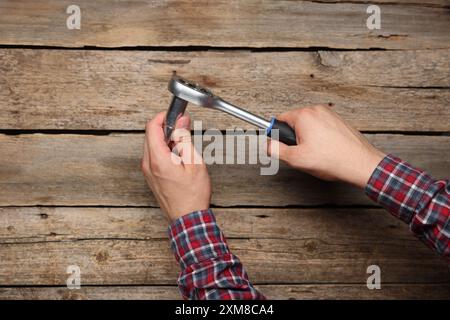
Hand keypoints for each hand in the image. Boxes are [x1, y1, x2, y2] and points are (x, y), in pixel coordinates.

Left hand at [141, 112, 210, 221]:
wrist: (188, 218)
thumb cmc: (193, 195)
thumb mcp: (194, 162)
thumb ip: (185, 139)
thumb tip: (181, 122)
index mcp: (157, 159)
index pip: (152, 127)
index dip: (164, 116)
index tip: (176, 115)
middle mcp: (148, 164)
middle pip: (150, 134)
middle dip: (167, 127)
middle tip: (183, 128)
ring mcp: (147, 172)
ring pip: (152, 145)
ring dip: (166, 139)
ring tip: (184, 146)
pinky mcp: (151, 177)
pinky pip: (153, 156)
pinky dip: (164, 150)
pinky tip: (179, 156)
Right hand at [268, 105, 384, 187]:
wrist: (360, 163)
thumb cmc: (332, 160)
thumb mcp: (295, 159)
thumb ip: (275, 150)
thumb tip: (268, 144)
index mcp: (304, 115)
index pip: (279, 120)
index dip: (278, 135)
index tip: (281, 145)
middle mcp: (317, 110)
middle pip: (294, 122)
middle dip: (294, 138)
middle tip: (301, 153)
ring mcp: (330, 114)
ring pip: (308, 125)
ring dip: (307, 138)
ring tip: (316, 154)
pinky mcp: (338, 121)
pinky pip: (321, 127)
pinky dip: (319, 138)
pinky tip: (325, 151)